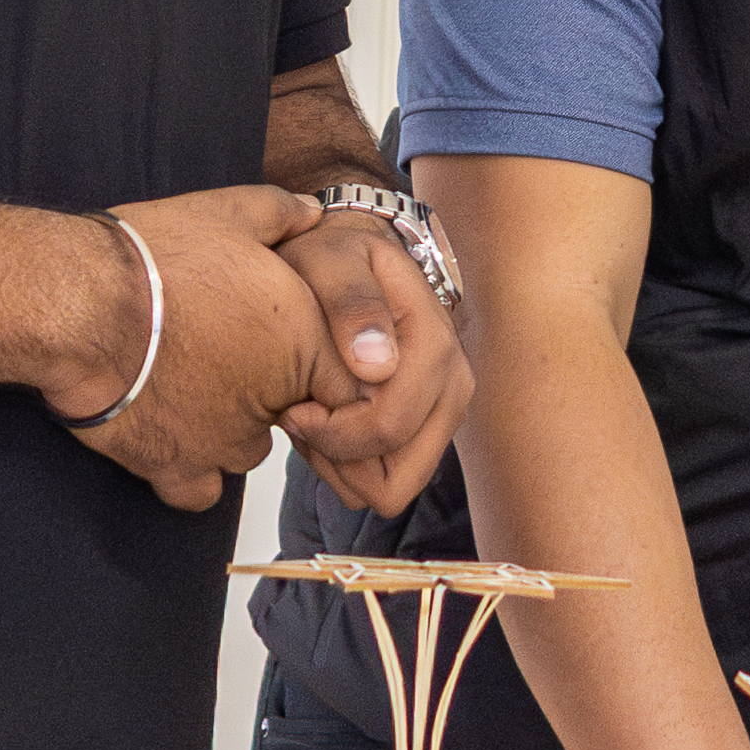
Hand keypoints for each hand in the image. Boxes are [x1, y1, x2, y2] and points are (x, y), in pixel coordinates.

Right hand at [56, 184, 341, 509]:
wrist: (81, 305)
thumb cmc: (155, 257)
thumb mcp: (229, 211)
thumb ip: (284, 213)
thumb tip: (312, 213)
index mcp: (302, 345)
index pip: (348, 382)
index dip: (317, 362)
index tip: (282, 342)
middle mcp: (272, 403)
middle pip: (294, 415)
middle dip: (268, 388)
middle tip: (224, 349)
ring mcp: (222, 442)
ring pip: (247, 449)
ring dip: (230, 426)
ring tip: (191, 384)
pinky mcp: (174, 465)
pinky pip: (199, 490)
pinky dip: (189, 471)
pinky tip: (170, 434)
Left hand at [264, 204, 467, 520]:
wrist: (353, 259)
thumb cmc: (334, 260)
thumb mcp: (331, 261)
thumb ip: (351, 303)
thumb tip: (378, 367)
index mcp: (435, 344)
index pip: (387, 427)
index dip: (330, 431)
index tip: (295, 403)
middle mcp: (454, 385)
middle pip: (395, 478)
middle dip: (336, 456)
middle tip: (301, 411)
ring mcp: (445, 412)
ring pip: (391, 489)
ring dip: (341, 464)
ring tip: (313, 412)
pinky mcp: (428, 430)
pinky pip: (385, 483)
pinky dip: (348, 465)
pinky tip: (326, 418)